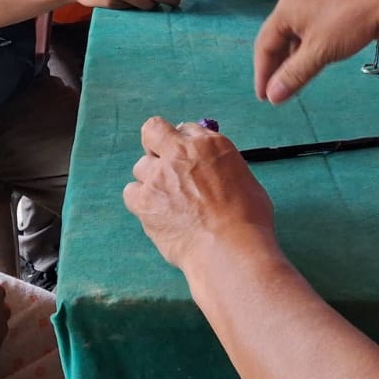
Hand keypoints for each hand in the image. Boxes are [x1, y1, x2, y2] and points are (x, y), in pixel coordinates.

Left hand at [124, 118, 276, 272]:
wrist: (230, 248)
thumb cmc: (248, 220)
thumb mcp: (244, 179)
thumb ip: (221, 168)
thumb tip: (210, 171)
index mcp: (210, 144)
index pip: (186, 129)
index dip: (186, 144)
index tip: (187, 158)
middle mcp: (181, 153)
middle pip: (153, 131)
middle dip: (156, 145)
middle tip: (165, 166)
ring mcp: (159, 176)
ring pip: (141, 166)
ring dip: (151, 179)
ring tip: (167, 202)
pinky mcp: (143, 201)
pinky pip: (131, 193)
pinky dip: (140, 201)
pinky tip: (155, 214)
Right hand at [253, 0, 378, 102]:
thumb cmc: (347, 23)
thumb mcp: (318, 52)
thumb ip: (293, 75)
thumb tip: (272, 97)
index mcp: (285, 10)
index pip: (264, 45)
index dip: (262, 73)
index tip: (264, 97)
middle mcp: (295, 3)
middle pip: (277, 39)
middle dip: (275, 66)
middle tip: (276, 91)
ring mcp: (314, 4)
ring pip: (294, 36)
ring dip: (292, 59)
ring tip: (293, 81)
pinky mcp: (330, 7)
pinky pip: (309, 32)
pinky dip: (307, 50)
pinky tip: (312, 62)